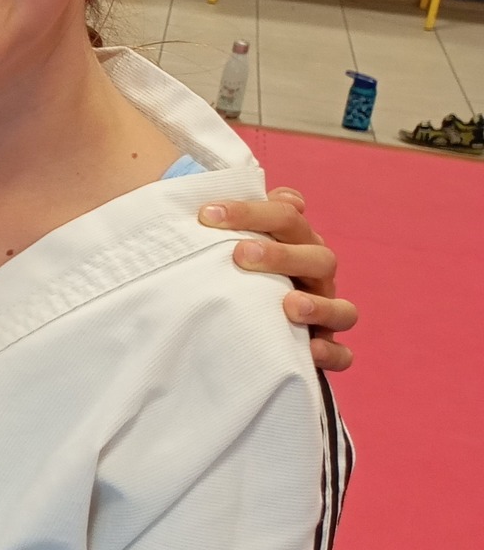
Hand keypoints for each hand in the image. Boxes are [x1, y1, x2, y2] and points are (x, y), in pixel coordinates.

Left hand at [201, 187, 356, 371]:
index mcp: (296, 242)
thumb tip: (219, 194)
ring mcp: (325, 312)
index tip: (207, 214)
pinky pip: (341, 354)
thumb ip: (227, 220)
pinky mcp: (324, 348)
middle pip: (317, 256)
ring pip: (341, 307)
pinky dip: (330, 353)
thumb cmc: (234, 271)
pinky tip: (308, 350)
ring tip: (290, 305)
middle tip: (241, 255)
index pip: (285, 216)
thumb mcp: (226, 243)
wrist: (240, 321)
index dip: (249, 212)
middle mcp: (315, 274)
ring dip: (319, 305)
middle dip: (281, 254)